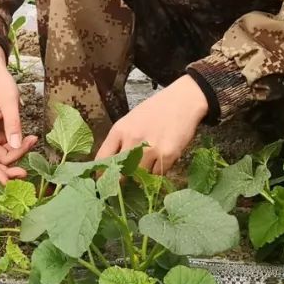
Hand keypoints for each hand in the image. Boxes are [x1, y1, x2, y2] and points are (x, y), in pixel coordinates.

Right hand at [0, 67, 37, 184]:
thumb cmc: (0, 85)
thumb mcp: (9, 102)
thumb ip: (13, 125)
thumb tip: (16, 146)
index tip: (6, 183)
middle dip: (10, 166)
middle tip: (26, 172)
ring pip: (3, 155)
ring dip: (18, 154)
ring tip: (33, 140)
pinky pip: (8, 148)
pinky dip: (19, 146)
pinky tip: (30, 138)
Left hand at [94, 75, 208, 173]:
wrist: (182, 101)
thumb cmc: (154, 111)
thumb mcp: (130, 121)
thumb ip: (119, 141)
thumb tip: (109, 165)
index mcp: (120, 130)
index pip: (102, 159)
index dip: (101, 174)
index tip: (102, 182)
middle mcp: (133, 140)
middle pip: (120, 173)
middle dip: (122, 180)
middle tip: (126, 181)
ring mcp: (150, 149)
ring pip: (140, 177)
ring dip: (142, 176)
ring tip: (149, 162)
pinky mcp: (168, 155)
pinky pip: (157, 175)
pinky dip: (158, 172)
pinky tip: (161, 159)